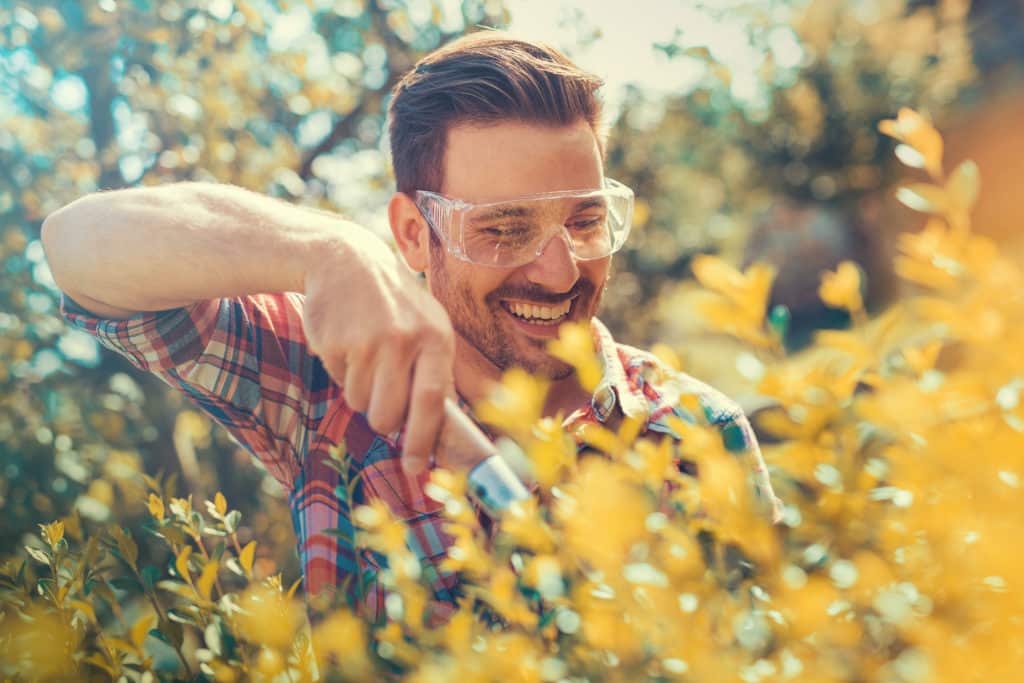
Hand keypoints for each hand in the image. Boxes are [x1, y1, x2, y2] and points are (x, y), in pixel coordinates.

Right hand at [302, 226, 454, 473]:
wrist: (346, 259)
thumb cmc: (395, 306)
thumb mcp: (428, 327)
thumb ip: (436, 374)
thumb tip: (444, 432)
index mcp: (436, 338)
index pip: (432, 402)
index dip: (423, 440)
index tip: (415, 467)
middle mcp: (405, 339)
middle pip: (389, 414)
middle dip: (383, 420)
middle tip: (382, 400)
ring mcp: (368, 340)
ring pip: (361, 402)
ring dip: (361, 392)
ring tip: (366, 355)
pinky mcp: (335, 341)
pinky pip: (338, 381)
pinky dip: (342, 372)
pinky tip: (348, 342)